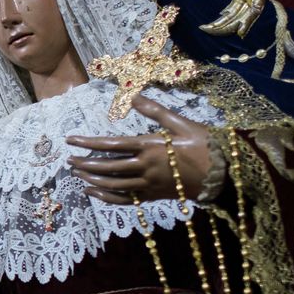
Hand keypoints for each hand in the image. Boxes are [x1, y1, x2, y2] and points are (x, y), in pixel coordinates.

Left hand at [65, 95, 210, 204]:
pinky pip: (125, 199)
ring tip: (76, 174)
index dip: (88, 143)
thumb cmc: (204, 143)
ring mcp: (149, 184)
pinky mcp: (153, 196)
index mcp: (150, 146)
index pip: (110, 145)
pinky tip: (92, 193)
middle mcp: (145, 167)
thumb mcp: (179, 122)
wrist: (225, 172)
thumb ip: (154, 110)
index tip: (70, 140)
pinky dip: (106, 197)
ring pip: (113, 184)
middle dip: (85, 163)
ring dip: (92, 179)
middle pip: (107, 167)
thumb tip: (133, 94)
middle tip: (68, 160)